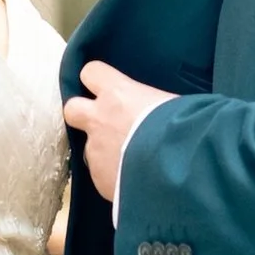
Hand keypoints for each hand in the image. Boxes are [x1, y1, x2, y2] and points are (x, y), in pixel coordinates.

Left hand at [63, 62, 171, 203]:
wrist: (177, 172)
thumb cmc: (183, 131)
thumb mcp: (174, 106)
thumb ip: (156, 106)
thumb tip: (165, 111)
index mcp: (118, 94)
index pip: (92, 72)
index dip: (96, 79)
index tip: (105, 86)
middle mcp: (99, 119)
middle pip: (71, 109)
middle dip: (81, 115)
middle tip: (101, 123)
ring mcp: (95, 151)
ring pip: (89, 149)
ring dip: (103, 153)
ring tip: (128, 161)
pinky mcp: (98, 179)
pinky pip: (101, 176)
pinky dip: (112, 178)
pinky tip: (132, 182)